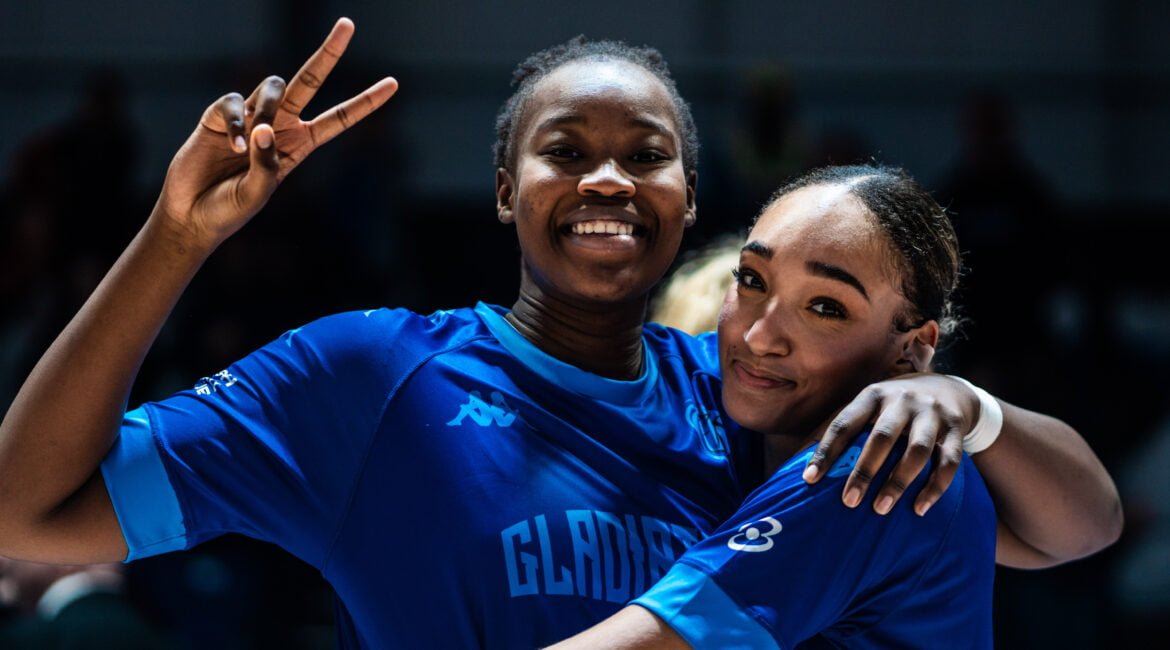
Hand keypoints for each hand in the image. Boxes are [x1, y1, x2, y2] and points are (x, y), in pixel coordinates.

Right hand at [155, 17, 397, 247]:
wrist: (191, 214)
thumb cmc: (228, 210)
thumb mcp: (258, 194)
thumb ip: (267, 164)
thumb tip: (264, 126)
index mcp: (300, 145)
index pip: (340, 119)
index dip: (366, 102)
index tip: (394, 83)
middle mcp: (280, 125)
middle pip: (310, 81)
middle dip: (329, 53)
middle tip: (348, 24)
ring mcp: (250, 116)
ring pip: (273, 86)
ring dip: (268, 107)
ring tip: (250, 143)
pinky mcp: (218, 114)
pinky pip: (234, 102)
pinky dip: (235, 124)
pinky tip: (233, 148)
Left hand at [802, 373, 977, 515]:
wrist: (949, 389)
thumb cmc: (893, 406)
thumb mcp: (867, 406)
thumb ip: (839, 429)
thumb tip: (797, 461)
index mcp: (872, 394)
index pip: (844, 423)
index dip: (825, 451)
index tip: (809, 479)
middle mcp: (902, 401)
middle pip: (881, 437)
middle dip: (864, 471)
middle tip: (848, 502)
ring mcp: (932, 414)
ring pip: (917, 450)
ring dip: (899, 482)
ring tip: (880, 509)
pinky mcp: (955, 430)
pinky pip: (949, 462)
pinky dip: (935, 488)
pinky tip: (919, 509)